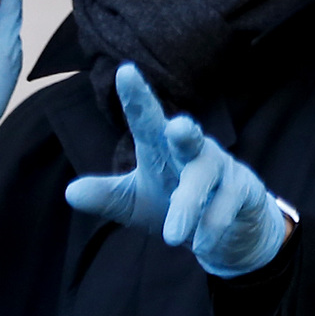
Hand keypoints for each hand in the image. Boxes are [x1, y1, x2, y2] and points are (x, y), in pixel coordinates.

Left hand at [61, 65, 293, 277]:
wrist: (225, 230)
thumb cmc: (173, 201)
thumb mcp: (134, 202)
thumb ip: (106, 196)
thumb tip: (70, 193)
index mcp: (161, 146)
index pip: (146, 119)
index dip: (136, 97)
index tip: (125, 71)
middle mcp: (193, 150)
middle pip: (189, 138)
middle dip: (185, 133)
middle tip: (179, 128)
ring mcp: (221, 168)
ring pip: (204, 180)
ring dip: (188, 206)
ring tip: (173, 237)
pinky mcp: (245, 190)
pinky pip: (227, 207)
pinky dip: (211, 228)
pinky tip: (202, 243)